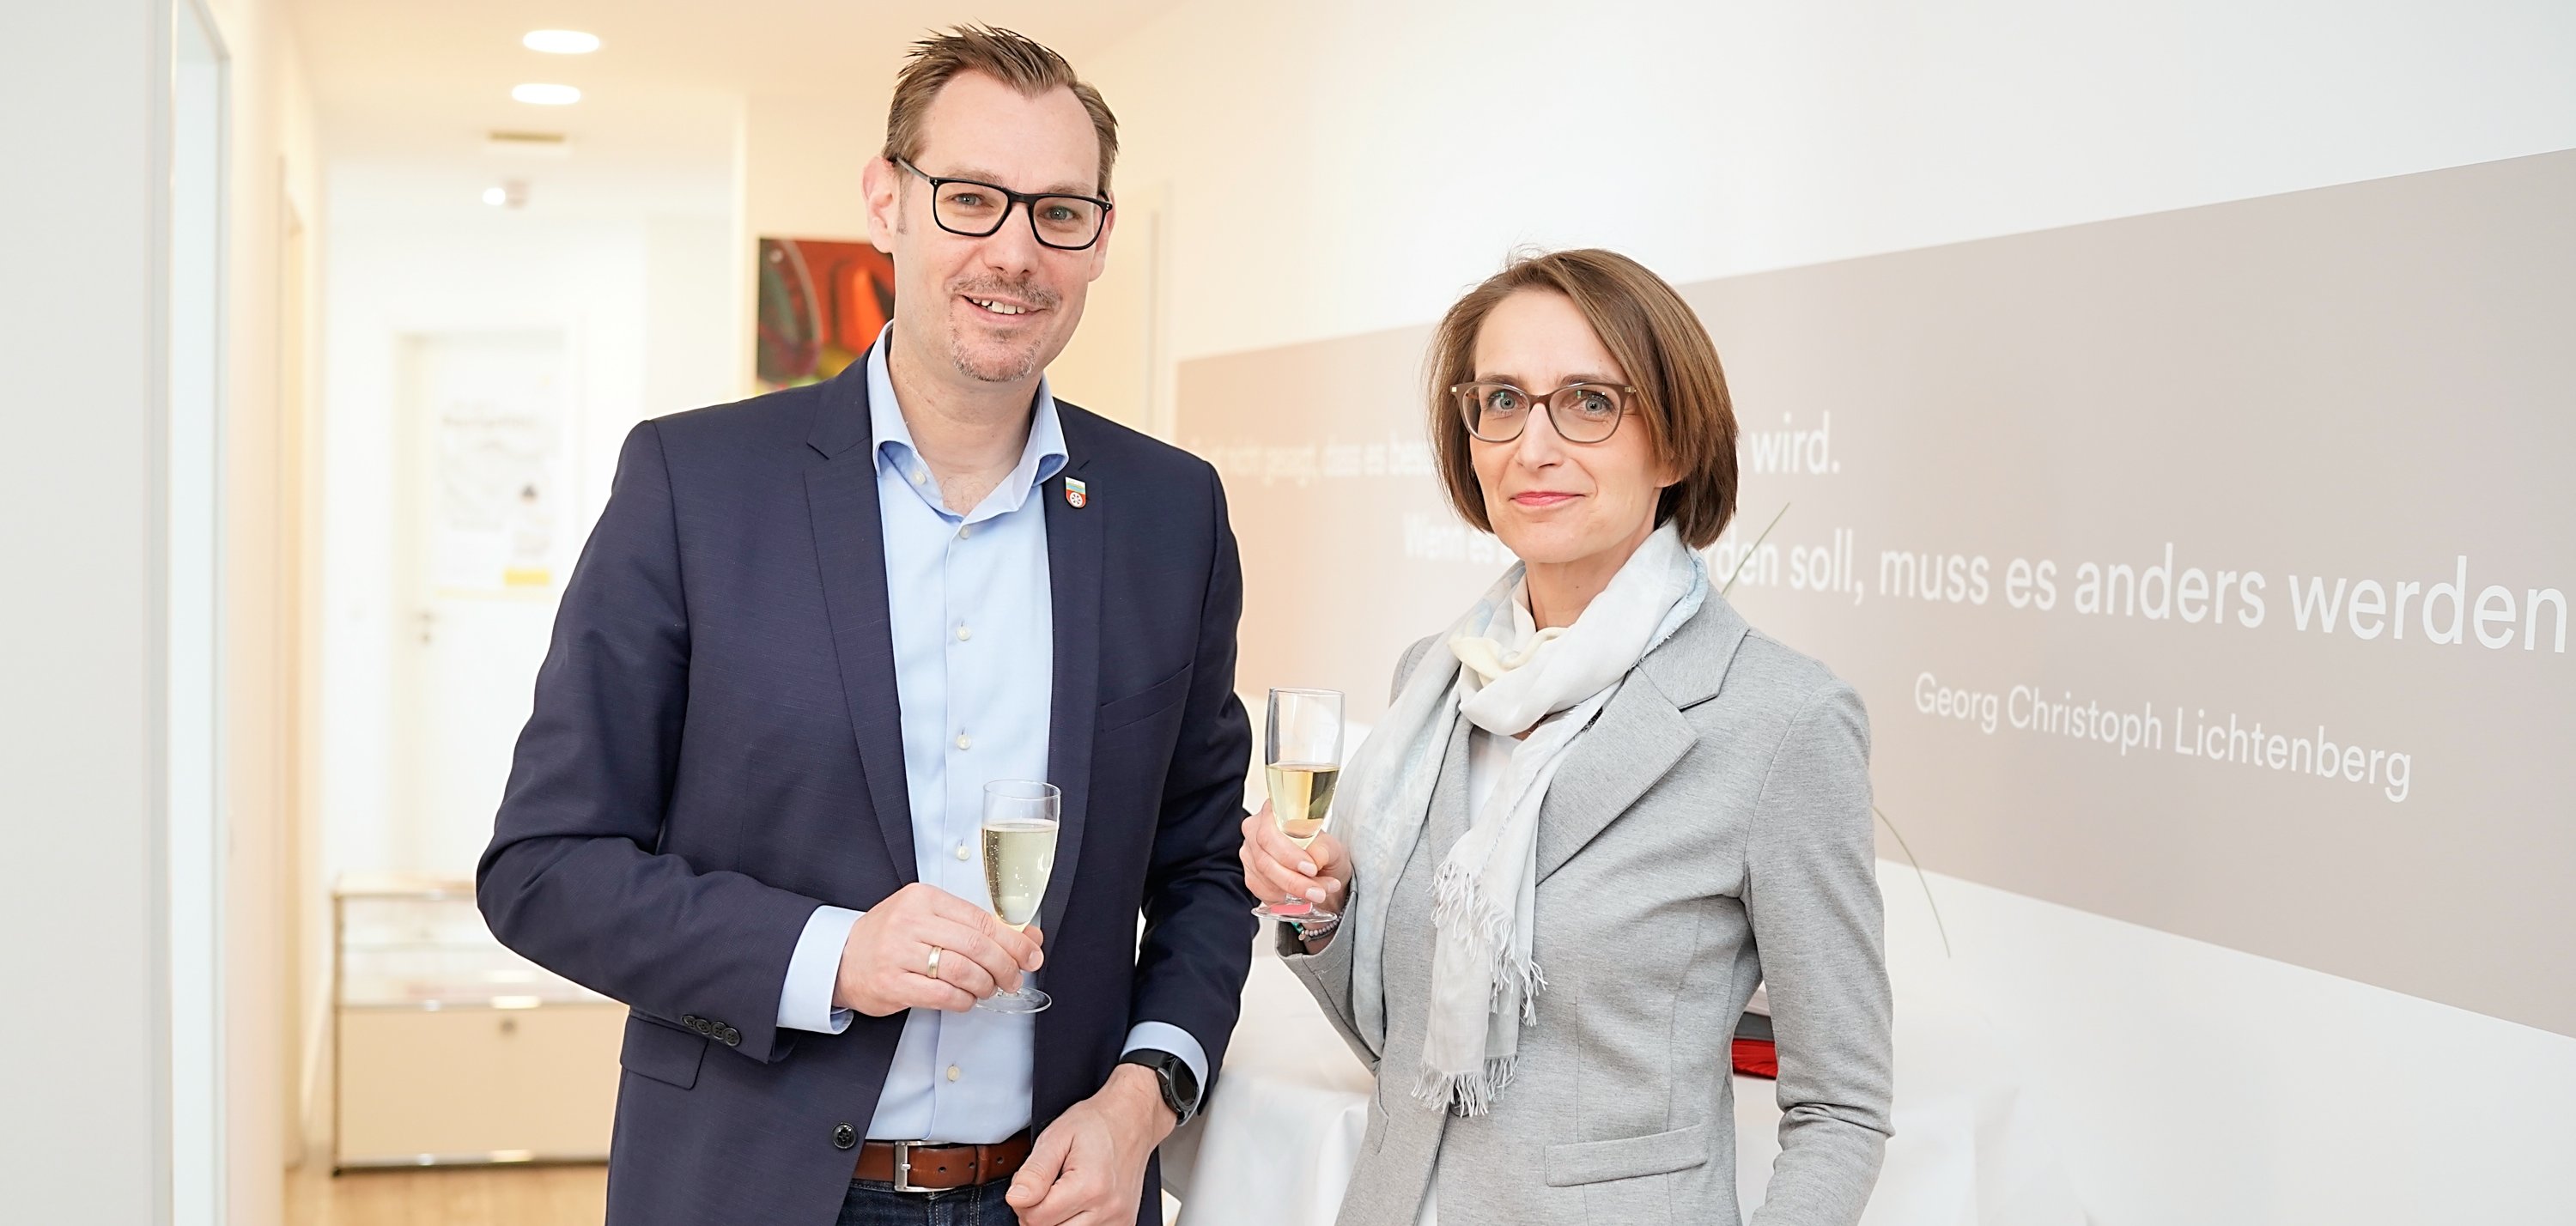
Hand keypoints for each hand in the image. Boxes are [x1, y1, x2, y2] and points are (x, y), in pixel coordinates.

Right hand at [832, 882, 1043, 1015]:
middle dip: (1005, 966)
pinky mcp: (892, 983)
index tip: (1031, 954)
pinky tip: (967, 999)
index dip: (1013, 941)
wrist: (840, 957)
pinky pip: (943, 995)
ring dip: (985, 985)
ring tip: (990, 989)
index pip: (981, 920)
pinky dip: (964, 1000)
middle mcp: (911, 922)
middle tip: (1014, 978)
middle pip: (976, 946)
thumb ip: (977, 926)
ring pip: (962, 971)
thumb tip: (1030, 937)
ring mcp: (899, 953)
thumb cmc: (892, 937)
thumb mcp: (931, 918)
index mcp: (924, 898)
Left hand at [1006, 1063, 1173, 1225]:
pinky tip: (1079, 1202)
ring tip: (1064, 1192)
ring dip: (1057, 1219)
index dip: (1024, 1201)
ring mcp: (1118, 1221)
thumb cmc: (1096, 1124)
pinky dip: (1074, 1222)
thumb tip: (1016, 1199)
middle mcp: (1108, 1209)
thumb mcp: (1057, 1137)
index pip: (1035, 1218)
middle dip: (1039, 1212)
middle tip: (1049, 1185)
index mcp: (1089, 1186)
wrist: (1132, 1120)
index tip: (1032, 1182)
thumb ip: (1034, 1172)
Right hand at [1239, 801, 1351, 914]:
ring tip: (1319, 893)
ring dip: (1294, 891)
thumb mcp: (1333, 848)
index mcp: (1273, 813)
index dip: (1288, 854)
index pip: (1269, 833)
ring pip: (1265, 879)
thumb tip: (1315, 857)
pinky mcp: (1251, 876)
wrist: (1324, 873)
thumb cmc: (1325, 854)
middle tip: (1317, 891)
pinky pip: (1263, 892)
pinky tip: (1303, 896)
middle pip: (1264, 859)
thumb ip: (1324, 849)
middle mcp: (1256, 831)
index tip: (1311, 868)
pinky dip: (1286, 898)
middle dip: (1294, 880)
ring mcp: (1250, 855)